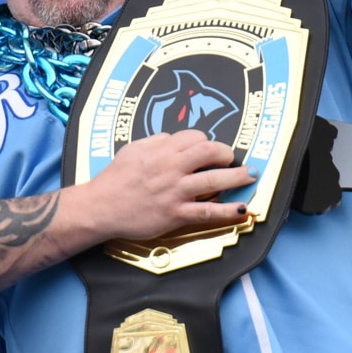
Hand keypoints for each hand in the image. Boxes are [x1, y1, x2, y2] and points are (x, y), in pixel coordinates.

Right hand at [80, 129, 256, 241]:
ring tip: (251, 176)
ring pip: (214, 180)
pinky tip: (242, 210)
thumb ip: (156, 142)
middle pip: (209, 152)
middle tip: (232, 158)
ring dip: (237, 177)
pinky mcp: (175, 214)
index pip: (194, 138)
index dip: (206, 141)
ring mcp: (175, 192)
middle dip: (227, 153)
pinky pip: (207, 212)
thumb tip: (175, 139)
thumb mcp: (133, 150)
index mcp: (161, 151)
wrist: (100, 207)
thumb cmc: (114, 179)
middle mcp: (171, 168)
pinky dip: (227, 211)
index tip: (210, 148)